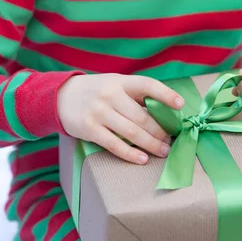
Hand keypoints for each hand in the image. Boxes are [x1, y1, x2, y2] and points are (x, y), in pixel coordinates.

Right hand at [57, 73, 183, 164]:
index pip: (147, 85)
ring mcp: (99, 112)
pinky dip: (131, 154)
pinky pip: (114, 144)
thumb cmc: (97, 91)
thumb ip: (135, 95)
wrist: (60, 96)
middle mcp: (111, 95)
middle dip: (160, 131)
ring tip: (163, 151)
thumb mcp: (115, 84)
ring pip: (132, 132)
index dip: (166, 94)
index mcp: (121, 82)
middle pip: (142, 116)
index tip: (181, 105)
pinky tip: (142, 159)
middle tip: (171, 141)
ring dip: (151, 144)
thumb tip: (165, 112)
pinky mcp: (89, 129)